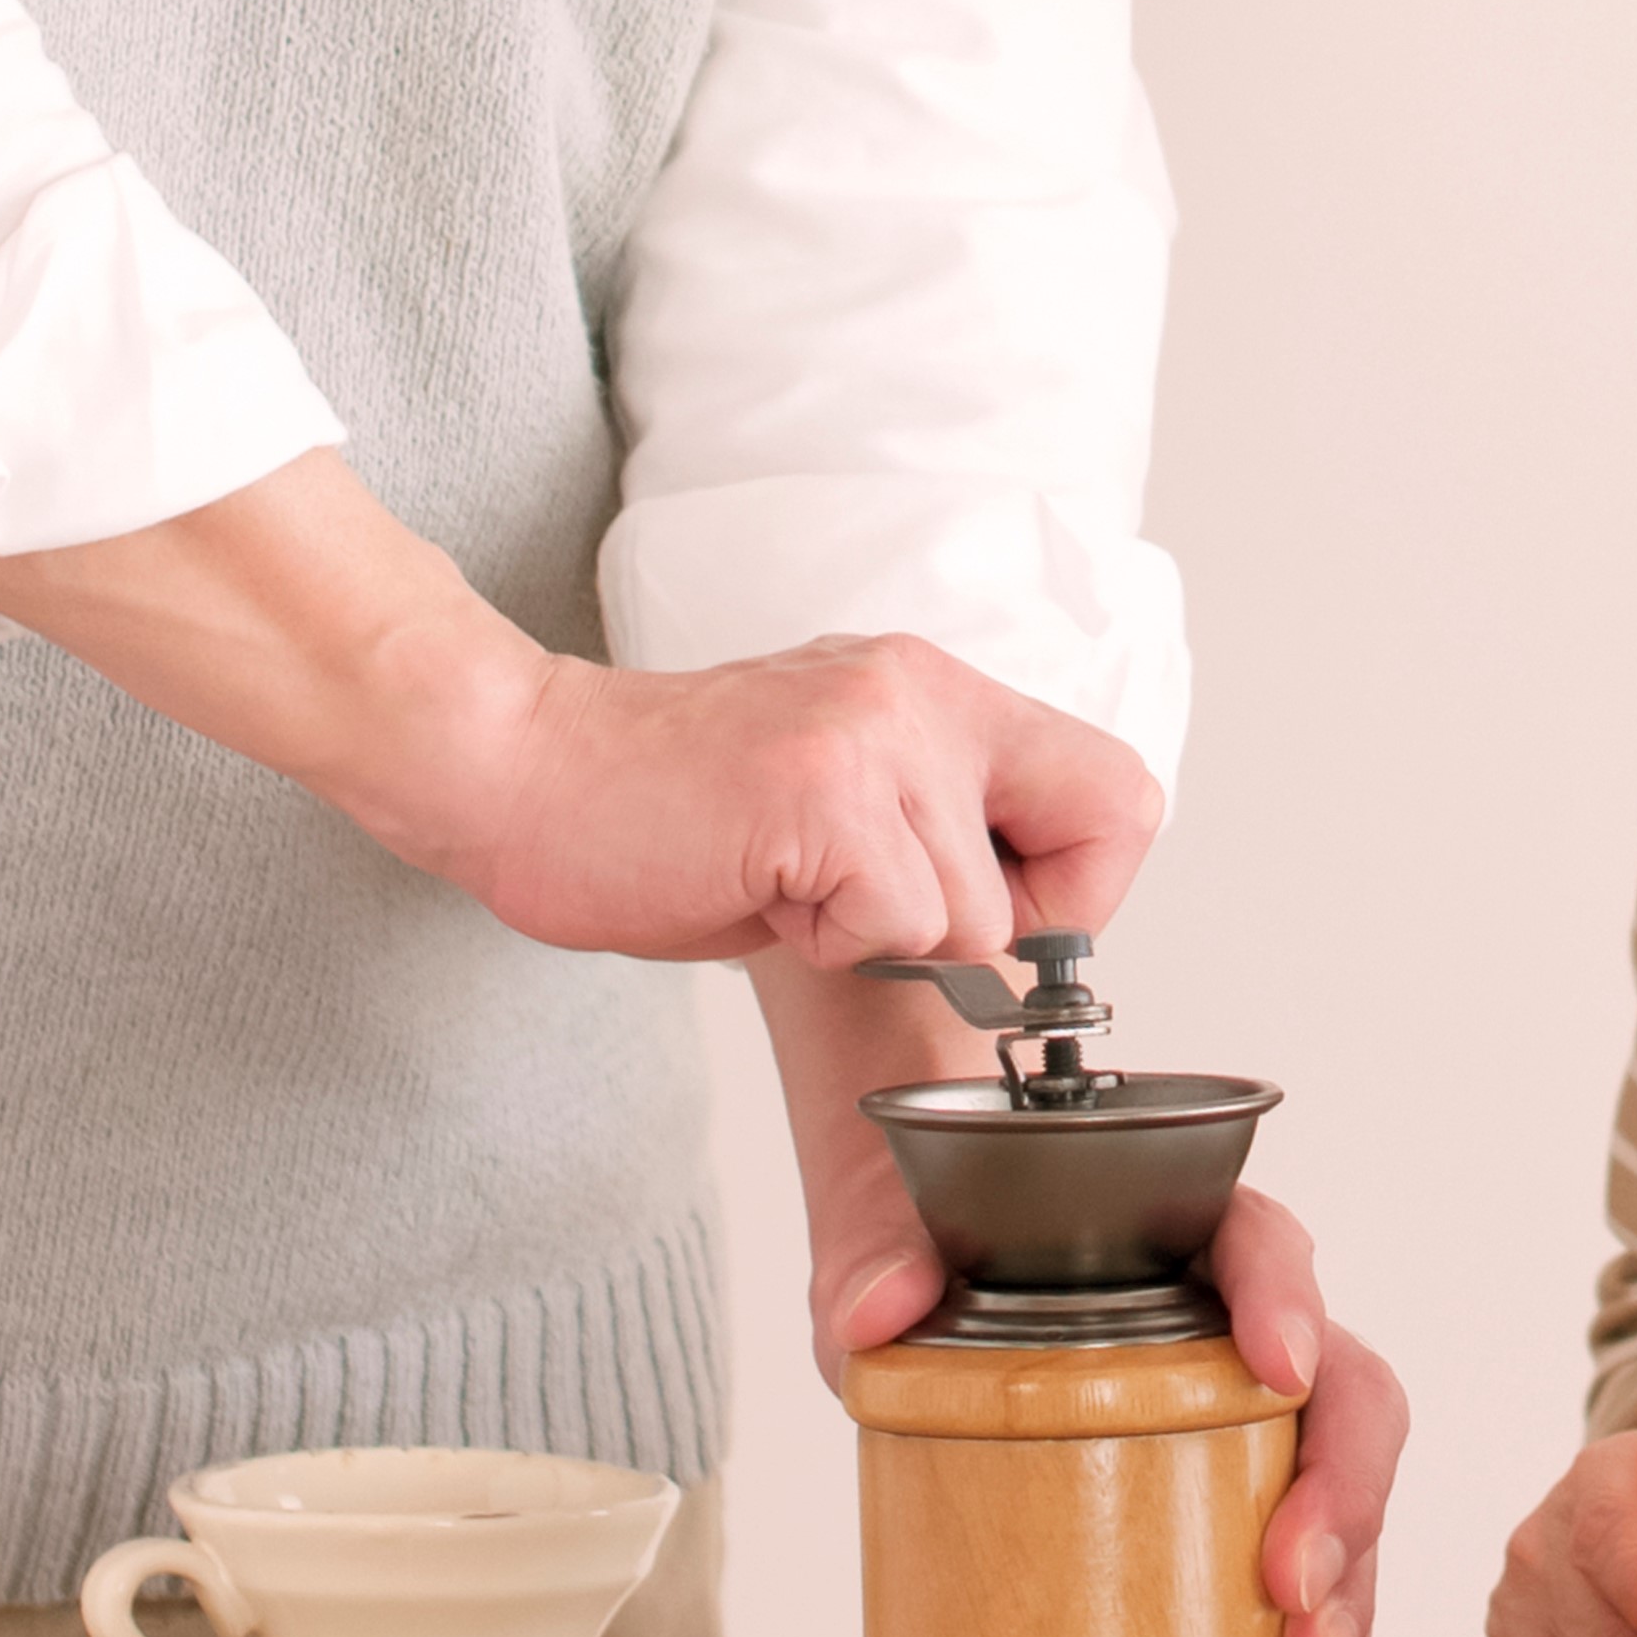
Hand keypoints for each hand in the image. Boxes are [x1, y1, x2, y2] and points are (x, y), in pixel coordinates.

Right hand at [460, 628, 1161, 964]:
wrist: (516, 767)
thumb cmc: (659, 809)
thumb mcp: (837, 796)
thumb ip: (934, 833)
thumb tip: (1021, 922)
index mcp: (940, 693)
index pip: (1119, 786)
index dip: (1083, 880)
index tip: (1005, 920)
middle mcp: (929, 695)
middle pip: (1104, 822)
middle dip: (1017, 916)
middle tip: (892, 918)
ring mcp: (881, 736)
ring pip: (979, 908)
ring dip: (881, 935)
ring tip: (784, 888)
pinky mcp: (824, 795)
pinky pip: (898, 921)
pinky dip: (827, 943)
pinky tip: (756, 893)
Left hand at [745, 971, 1401, 1636]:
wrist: (932, 1280)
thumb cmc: (939, 1247)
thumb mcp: (890, 1241)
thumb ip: (875, 1258)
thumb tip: (874, 1311)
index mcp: (1187, 1234)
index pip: (1264, 1245)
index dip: (1289, 1303)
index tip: (1283, 1372)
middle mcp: (1246, 1320)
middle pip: (1343, 1385)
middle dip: (1340, 1487)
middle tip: (1292, 1580)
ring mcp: (1249, 1412)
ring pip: (1343, 1477)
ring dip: (1347, 1573)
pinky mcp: (1232, 1488)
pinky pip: (1312, 1547)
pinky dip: (1328, 1616)